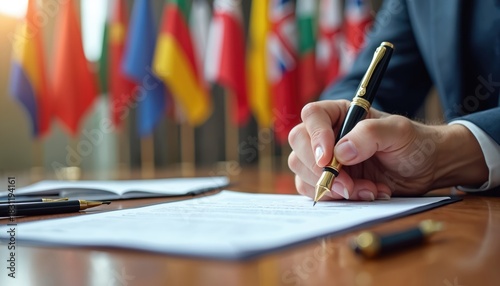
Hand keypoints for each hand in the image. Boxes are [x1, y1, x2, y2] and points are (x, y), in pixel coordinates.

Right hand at [288, 100, 487, 200]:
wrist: (425, 169)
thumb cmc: (413, 143)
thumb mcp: (398, 132)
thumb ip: (370, 135)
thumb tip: (340, 152)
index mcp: (340, 114)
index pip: (312, 116)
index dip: (315, 137)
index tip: (328, 159)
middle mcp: (327, 135)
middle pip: (299, 145)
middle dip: (321, 170)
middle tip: (348, 185)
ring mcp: (325, 160)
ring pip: (303, 171)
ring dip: (332, 188)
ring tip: (367, 189)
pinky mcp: (329, 181)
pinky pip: (315, 191)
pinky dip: (337, 199)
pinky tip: (366, 194)